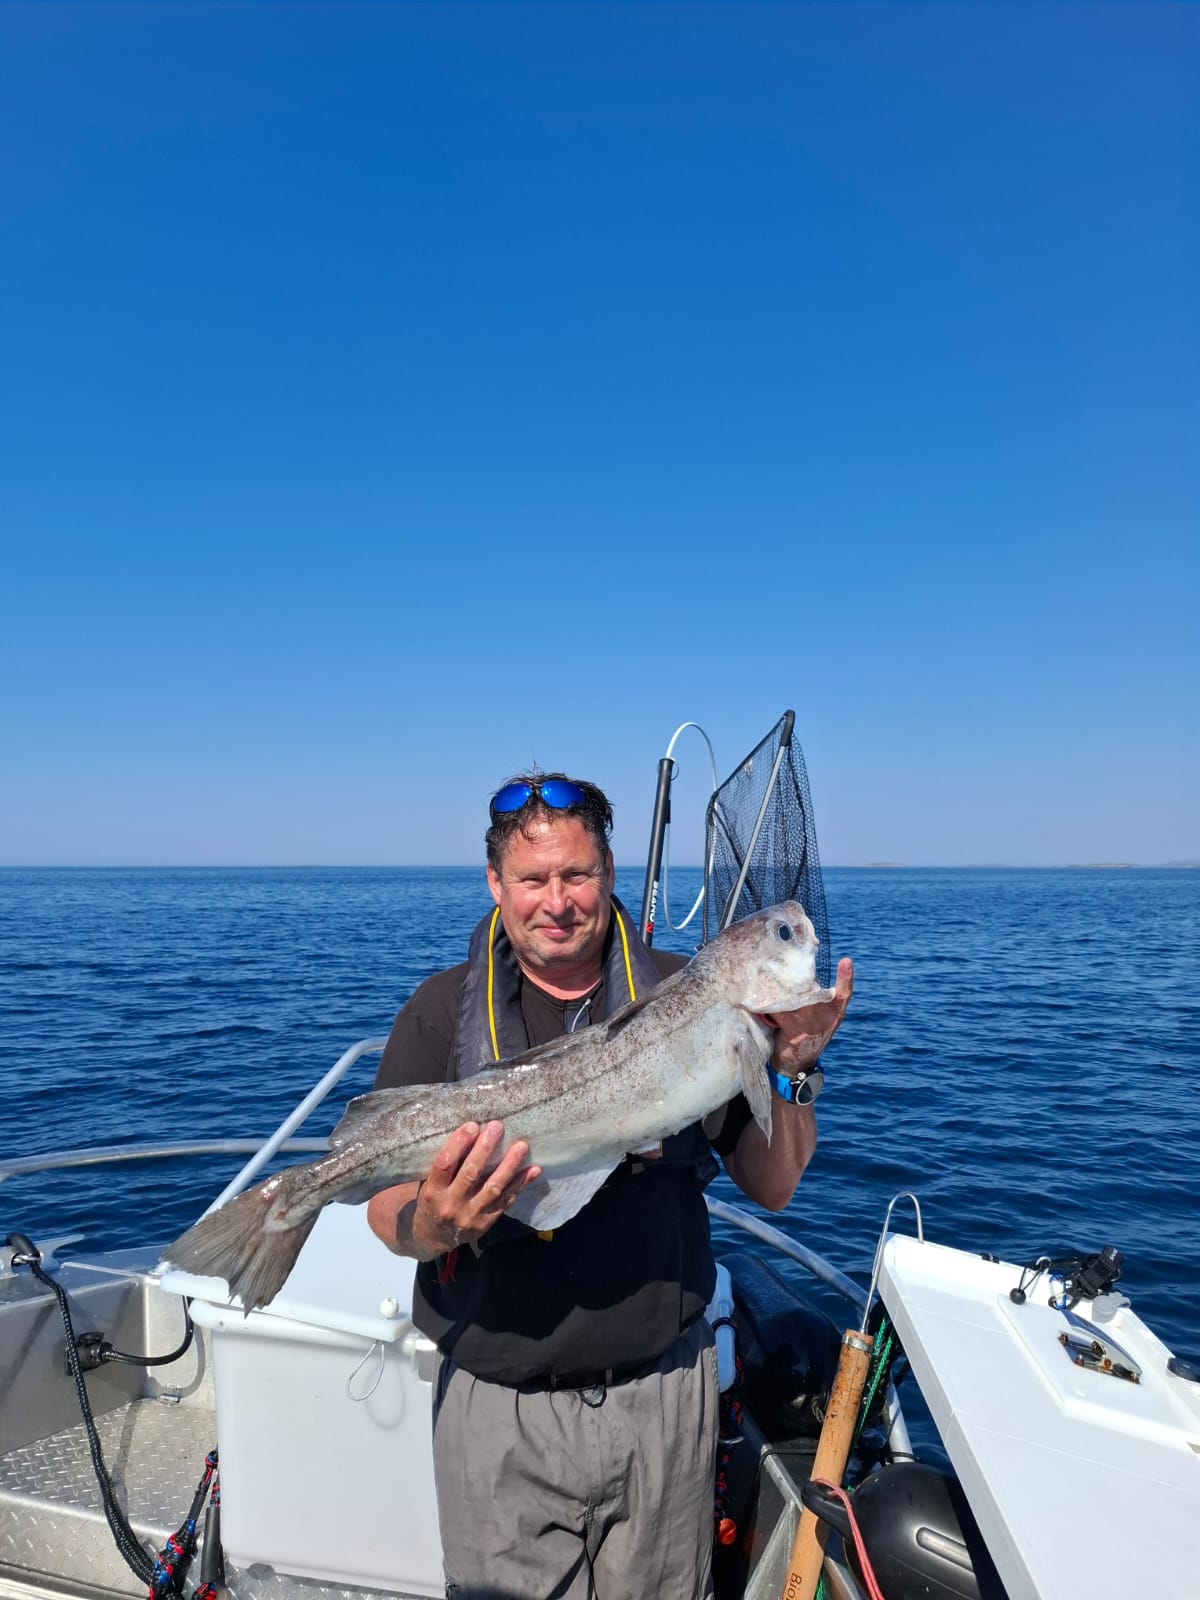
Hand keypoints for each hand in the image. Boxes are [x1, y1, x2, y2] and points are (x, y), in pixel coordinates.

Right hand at [412, 1121, 541, 1255]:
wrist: (434, 1236)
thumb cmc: (432, 1200)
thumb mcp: (428, 1183)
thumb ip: (444, 1165)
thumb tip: (468, 1132)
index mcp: (432, 1191)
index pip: (444, 1165)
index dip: (457, 1144)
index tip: (472, 1126)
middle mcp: (451, 1204)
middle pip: (470, 1174)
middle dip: (485, 1149)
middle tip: (497, 1127)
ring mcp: (470, 1215)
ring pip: (492, 1188)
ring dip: (509, 1166)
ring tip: (521, 1147)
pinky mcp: (486, 1222)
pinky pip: (506, 1201)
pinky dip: (521, 1184)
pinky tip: (533, 1169)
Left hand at [766, 956, 853, 1075]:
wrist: (796, 1064)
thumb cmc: (805, 1033)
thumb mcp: (816, 1017)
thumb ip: (812, 997)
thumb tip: (790, 970)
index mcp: (833, 1012)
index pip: (844, 993)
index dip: (846, 977)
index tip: (846, 961)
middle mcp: (824, 1018)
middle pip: (810, 990)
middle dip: (795, 975)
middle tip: (780, 959)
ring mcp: (809, 1026)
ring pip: (792, 998)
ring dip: (776, 988)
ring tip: (763, 974)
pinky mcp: (794, 1033)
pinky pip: (778, 1012)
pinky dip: (766, 1005)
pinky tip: (756, 997)